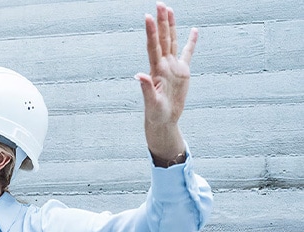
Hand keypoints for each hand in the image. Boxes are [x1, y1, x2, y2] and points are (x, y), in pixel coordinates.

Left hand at [136, 2, 197, 163]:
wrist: (164, 120)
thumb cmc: (156, 114)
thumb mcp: (152, 103)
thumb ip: (146, 89)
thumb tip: (139, 76)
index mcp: (156, 70)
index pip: (153, 46)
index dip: (151, 32)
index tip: (148, 16)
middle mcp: (164, 65)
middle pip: (162, 38)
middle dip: (161, 21)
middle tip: (159, 4)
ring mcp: (173, 67)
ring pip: (172, 41)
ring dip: (171, 26)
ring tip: (169, 10)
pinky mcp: (183, 72)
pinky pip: (188, 54)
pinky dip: (191, 42)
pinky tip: (194, 31)